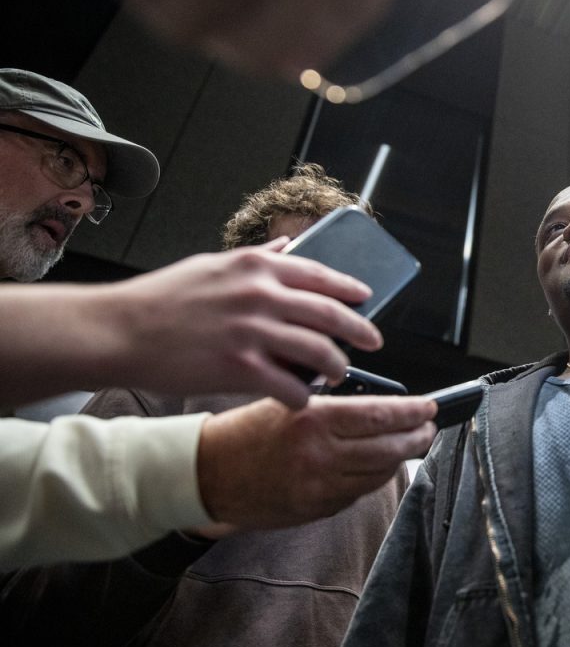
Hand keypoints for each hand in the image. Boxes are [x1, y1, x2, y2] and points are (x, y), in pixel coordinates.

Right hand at [93, 242, 383, 407]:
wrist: (118, 330)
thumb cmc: (160, 299)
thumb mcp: (211, 263)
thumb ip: (255, 258)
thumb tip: (286, 247)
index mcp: (256, 266)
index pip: (320, 275)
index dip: (350, 289)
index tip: (365, 299)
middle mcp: (261, 294)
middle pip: (330, 313)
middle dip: (359, 330)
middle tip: (373, 341)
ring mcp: (253, 331)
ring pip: (318, 351)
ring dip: (335, 366)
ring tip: (338, 373)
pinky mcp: (241, 367)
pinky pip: (289, 386)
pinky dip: (301, 396)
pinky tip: (301, 400)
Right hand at [195, 394, 435, 532]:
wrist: (208, 473)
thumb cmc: (246, 432)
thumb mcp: (290, 402)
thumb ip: (335, 407)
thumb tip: (382, 408)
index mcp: (314, 420)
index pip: (381, 415)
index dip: (413, 412)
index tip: (429, 407)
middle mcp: (320, 455)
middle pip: (389, 448)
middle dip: (416, 437)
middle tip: (427, 428)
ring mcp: (319, 487)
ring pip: (378, 474)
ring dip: (399, 459)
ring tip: (408, 445)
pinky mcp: (315, 509)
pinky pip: (357, 493)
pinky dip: (371, 478)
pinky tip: (375, 466)